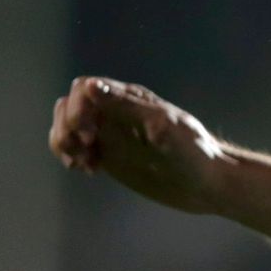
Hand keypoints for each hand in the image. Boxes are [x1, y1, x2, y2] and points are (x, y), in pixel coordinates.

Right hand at [48, 77, 226, 212]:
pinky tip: (89, 170)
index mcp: (130, 99)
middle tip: (90, 149)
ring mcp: (111, 134)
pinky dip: (70, 156)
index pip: (83, 88)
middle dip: (67, 127)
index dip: (78, 110)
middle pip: (68, 105)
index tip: (93, 135)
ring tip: (85, 163)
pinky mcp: (109, 156)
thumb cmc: (192, 151)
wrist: (205, 183)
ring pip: (66, 126)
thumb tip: (89, 86)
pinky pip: (74, 147)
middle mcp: (116, 113)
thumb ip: (126, 106)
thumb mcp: (162, 126)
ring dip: (64, 143)